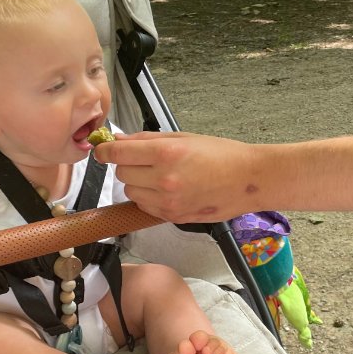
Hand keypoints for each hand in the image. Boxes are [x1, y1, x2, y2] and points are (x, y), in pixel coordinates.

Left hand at [92, 131, 258, 222]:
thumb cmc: (222, 154)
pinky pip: (144, 206)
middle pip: (121, 173)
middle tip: (146, 160)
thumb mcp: (184, 137)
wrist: (250, 180)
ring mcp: (168, 201)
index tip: (102, 149)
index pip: (118, 154)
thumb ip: (147, 139)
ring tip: (161, 176)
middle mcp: (164, 179)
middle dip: (128, 164)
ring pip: (130, 191)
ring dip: (137, 182)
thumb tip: (118, 141)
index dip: (105, 150)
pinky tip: (168, 189)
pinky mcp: (173, 216)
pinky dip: (149, 197)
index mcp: (167, 154)